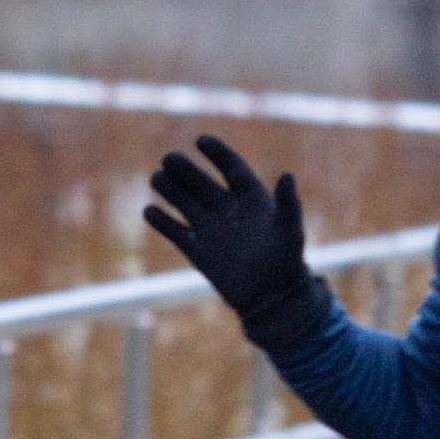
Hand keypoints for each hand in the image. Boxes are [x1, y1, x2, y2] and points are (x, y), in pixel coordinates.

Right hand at [143, 136, 315, 335]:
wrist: (273, 297)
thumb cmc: (287, 260)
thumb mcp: (291, 229)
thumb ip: (289, 203)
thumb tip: (287, 174)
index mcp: (251, 198)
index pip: (230, 167)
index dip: (217, 153)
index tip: (200, 140)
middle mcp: (227, 209)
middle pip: (200, 182)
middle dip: (185, 169)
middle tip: (169, 158)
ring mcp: (211, 229)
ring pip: (185, 203)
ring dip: (170, 189)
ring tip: (156, 177)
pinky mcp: (198, 251)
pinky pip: (176, 232)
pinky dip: (162, 222)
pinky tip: (149, 211)